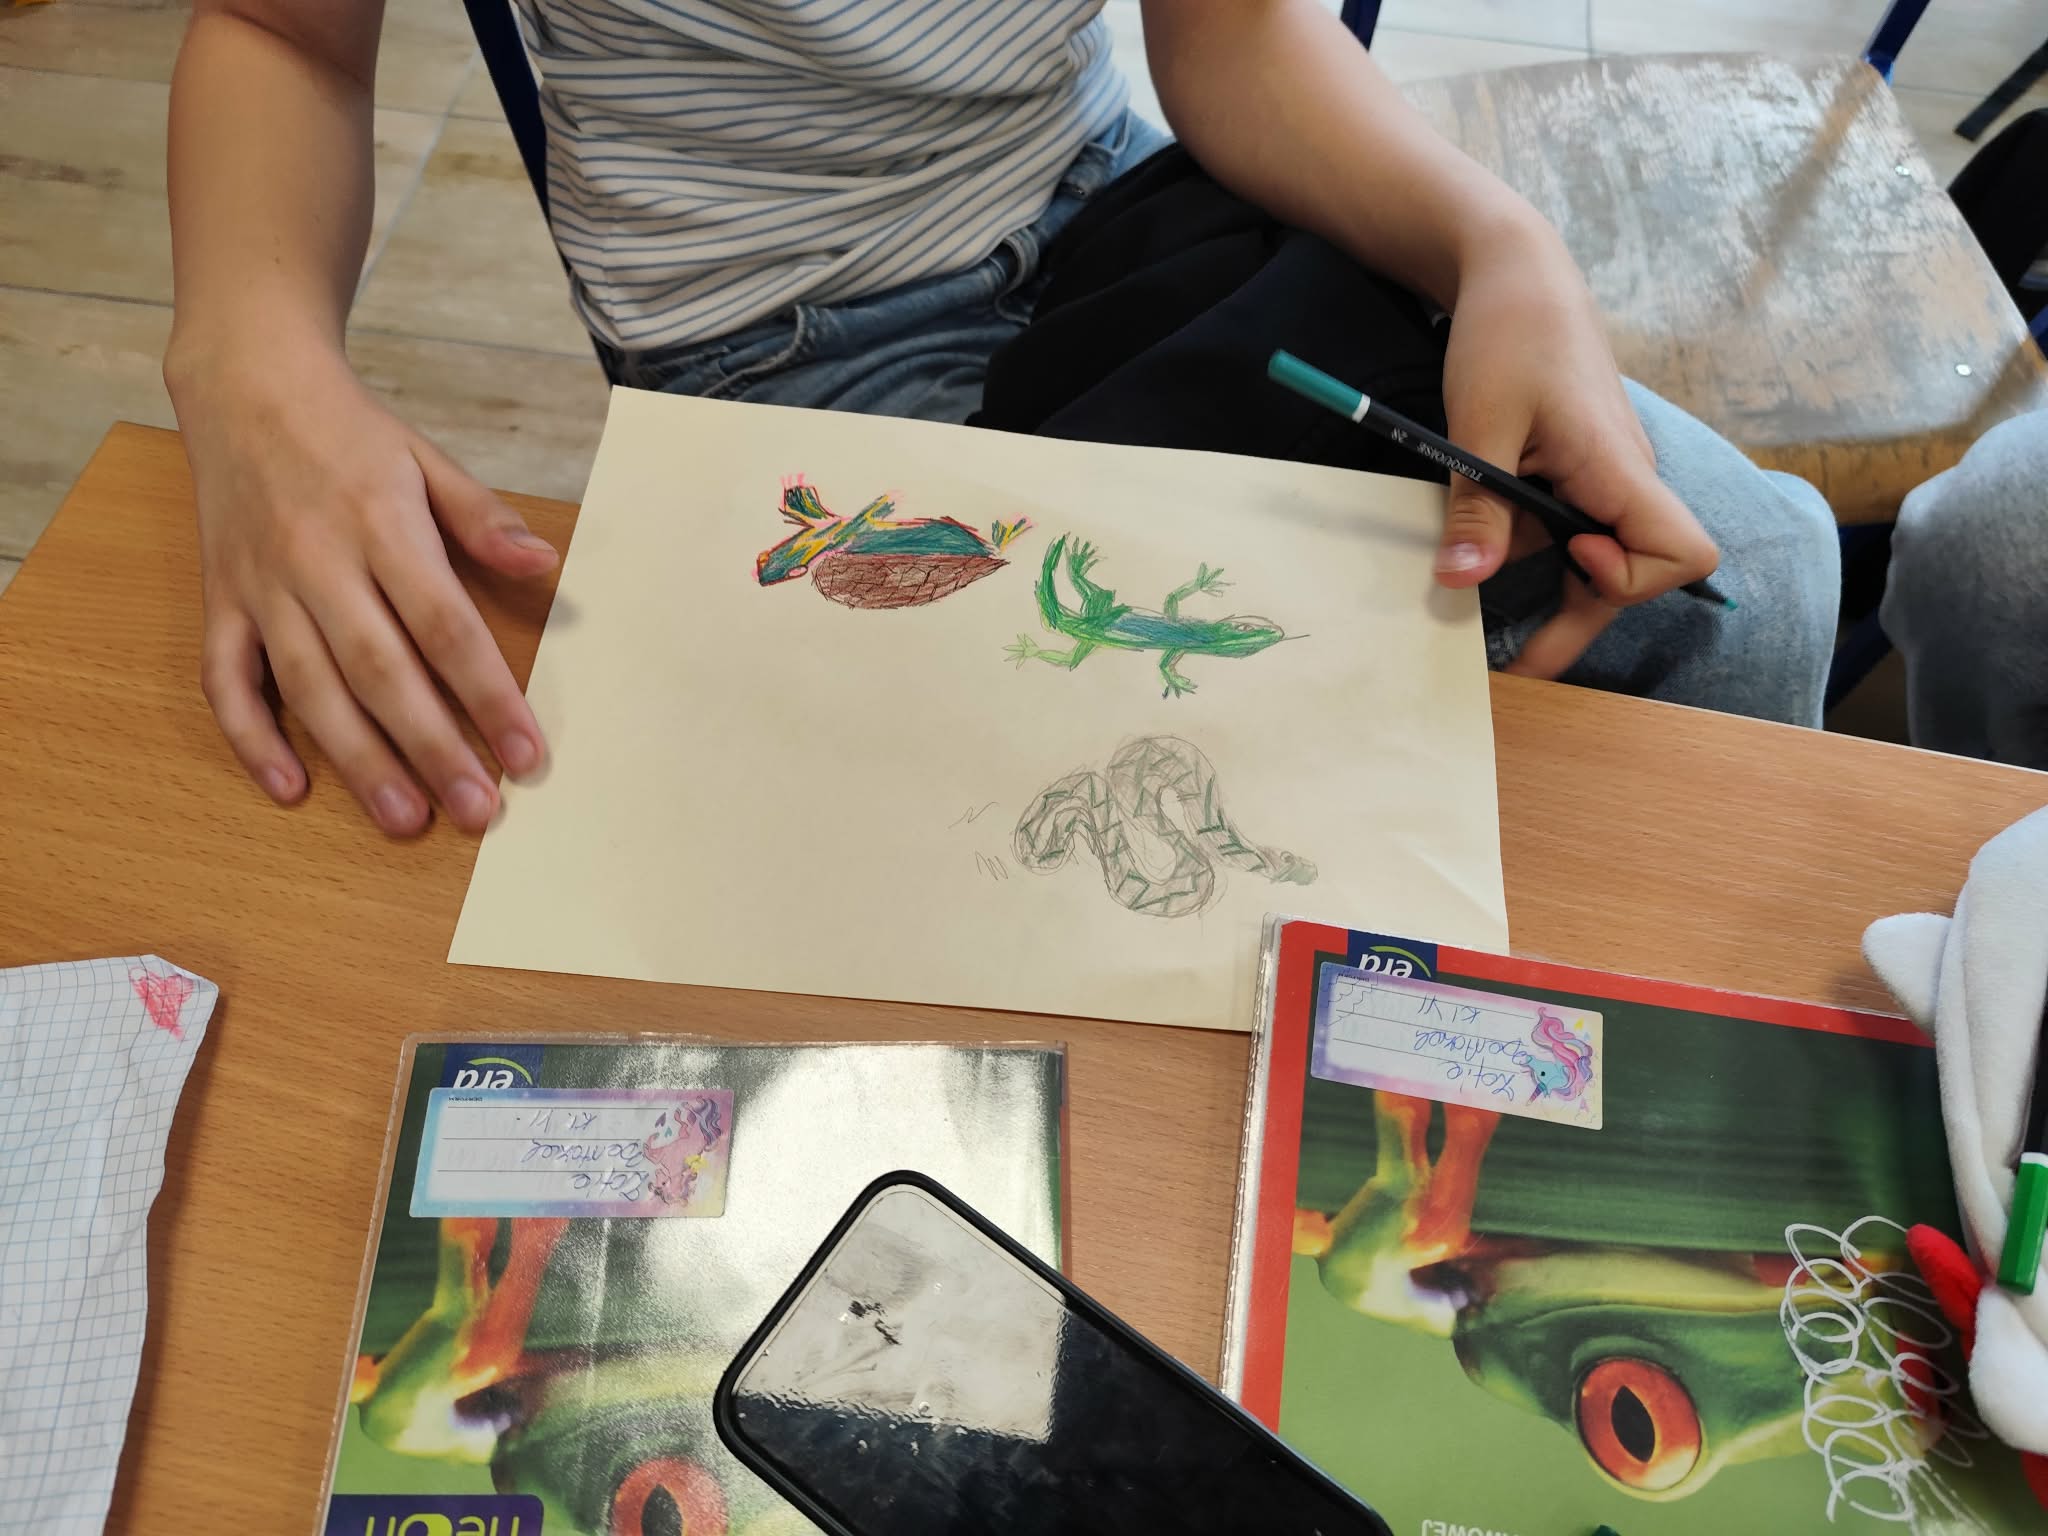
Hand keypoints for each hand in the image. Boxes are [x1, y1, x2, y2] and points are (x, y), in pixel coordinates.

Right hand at [172, 346, 556, 835]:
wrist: (245, 382)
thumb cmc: (351, 432)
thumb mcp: (428, 459)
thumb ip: (484, 519)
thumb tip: (544, 565)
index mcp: (382, 525)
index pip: (446, 626)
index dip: (488, 695)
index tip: (527, 754)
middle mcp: (319, 563)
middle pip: (381, 672)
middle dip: (433, 748)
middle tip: (476, 810)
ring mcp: (262, 587)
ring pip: (309, 688)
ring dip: (357, 761)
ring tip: (404, 819)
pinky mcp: (220, 601)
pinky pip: (227, 680)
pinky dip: (251, 738)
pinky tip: (290, 789)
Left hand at [1435, 222, 1719, 677]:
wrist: (1517, 274)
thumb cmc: (1510, 333)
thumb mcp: (1480, 424)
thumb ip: (1477, 507)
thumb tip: (1460, 582)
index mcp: (1620, 466)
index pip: (1680, 553)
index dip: (1631, 578)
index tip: (1572, 558)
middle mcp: (1626, 480)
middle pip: (1632, 577)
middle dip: (1572, 625)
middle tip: (1508, 670)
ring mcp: (1606, 480)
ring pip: (1590, 560)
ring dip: (1536, 582)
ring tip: (1465, 590)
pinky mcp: (1579, 475)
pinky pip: (1566, 532)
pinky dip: (1525, 549)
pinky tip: (1474, 545)